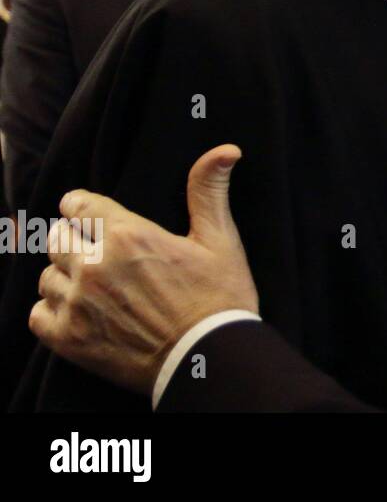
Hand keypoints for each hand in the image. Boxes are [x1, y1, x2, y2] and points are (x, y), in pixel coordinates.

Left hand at [29, 144, 257, 394]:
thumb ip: (208, 191)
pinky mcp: (68, 338)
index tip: (92, 214)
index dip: (84, 207)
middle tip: (102, 254)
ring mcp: (78, 304)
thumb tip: (225, 150)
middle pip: (58, 238)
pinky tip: (82, 312)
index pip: (78, 205)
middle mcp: (95, 265)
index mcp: (129, 235)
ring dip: (66, 277)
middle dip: (76, 241)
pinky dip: (53, 310)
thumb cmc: (220, 298)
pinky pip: (38, 313)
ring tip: (94, 286)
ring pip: (48, 275)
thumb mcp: (221, 240)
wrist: (210, 359)